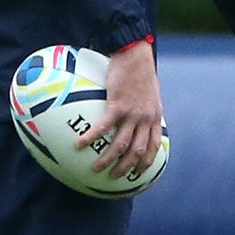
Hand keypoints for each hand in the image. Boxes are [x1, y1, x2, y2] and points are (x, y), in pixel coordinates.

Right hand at [87, 40, 164, 176]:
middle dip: (127, 168)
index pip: (154, 145)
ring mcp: (133, 113)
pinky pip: (103, 127)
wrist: (136, 55)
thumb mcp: (149, 92)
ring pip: (121, 145)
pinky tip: (79, 145)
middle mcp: (146, 118)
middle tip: (114, 178)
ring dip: (108, 160)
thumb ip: (142, 107)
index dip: (147, 162)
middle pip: (138, 151)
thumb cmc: (139, 71)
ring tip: (95, 169)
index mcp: (154, 117)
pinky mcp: (118, 105)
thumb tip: (131, 117)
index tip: (139, 174)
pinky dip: (91, 138)